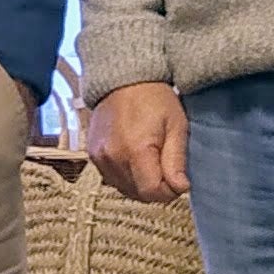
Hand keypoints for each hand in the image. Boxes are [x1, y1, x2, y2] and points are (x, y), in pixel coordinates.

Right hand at [91, 80, 188, 202]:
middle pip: (139, 194)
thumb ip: (176, 160)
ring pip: (125, 189)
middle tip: (167, 167)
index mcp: (135, 150)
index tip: (178, 179)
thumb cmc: (154, 98)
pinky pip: (112, 179)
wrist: (122, 79)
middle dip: (156, 188)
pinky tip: (135, 159)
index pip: (153, 192)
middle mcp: (112, 157)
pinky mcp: (92, 155)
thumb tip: (181, 188)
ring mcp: (99, 157)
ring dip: (141, 184)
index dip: (170, 191)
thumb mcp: (176, 125)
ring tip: (151, 161)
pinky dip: (126, 177)